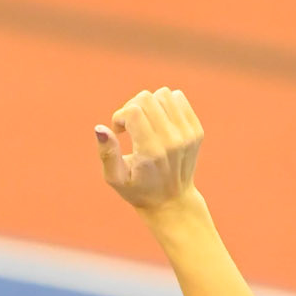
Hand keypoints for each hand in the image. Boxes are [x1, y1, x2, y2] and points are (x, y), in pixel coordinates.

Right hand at [95, 88, 203, 213]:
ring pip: (163, 94)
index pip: (133, 111)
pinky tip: (159, 122)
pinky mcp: (196, 130)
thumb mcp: (115, 178)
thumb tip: (99, 128)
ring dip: (149, 105)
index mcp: (151, 151)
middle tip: (130, 126)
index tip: (118, 131)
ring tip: (145, 122)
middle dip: (131, 107)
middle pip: (147, 99)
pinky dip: (165, 105)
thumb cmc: (138, 189)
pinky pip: (178, 98)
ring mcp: (187, 134)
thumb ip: (107, 153)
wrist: (172, 201)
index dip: (119, 116)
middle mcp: (172, 140)